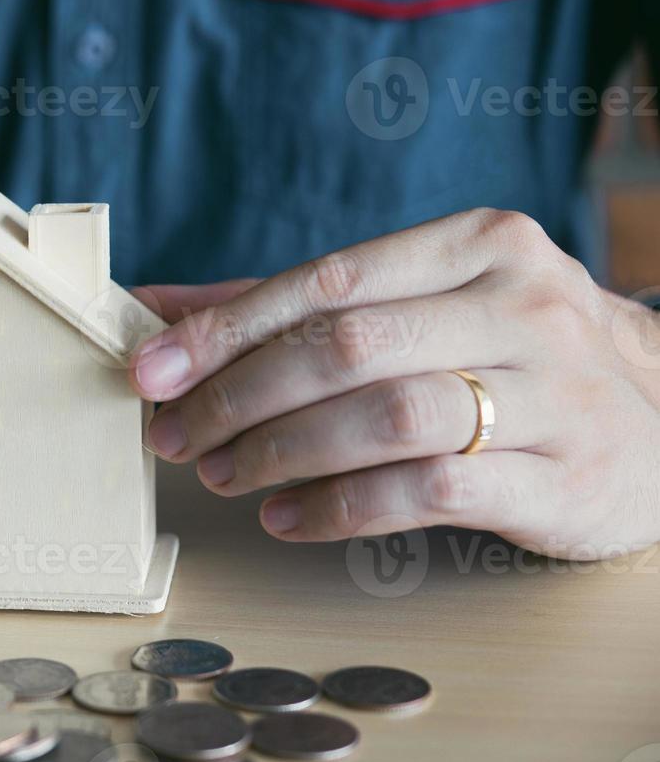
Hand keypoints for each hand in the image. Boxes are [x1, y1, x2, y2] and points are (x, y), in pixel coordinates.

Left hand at [128, 210, 659, 559]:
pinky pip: (431, 493)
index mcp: (480, 244)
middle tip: (176, 435)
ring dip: (282, 452)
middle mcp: (524, 306)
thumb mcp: (422, 305)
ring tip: (222, 476)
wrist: (659, 421)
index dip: (226, 328)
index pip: (328, 280)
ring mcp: (555, 393)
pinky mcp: (566, 478)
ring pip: (388, 417)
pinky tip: (287, 516)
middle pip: (349, 346)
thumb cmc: (507, 357)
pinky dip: (342, 507)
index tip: (152, 369)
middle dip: (241, 395)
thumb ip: (290, 304)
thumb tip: (152, 309)